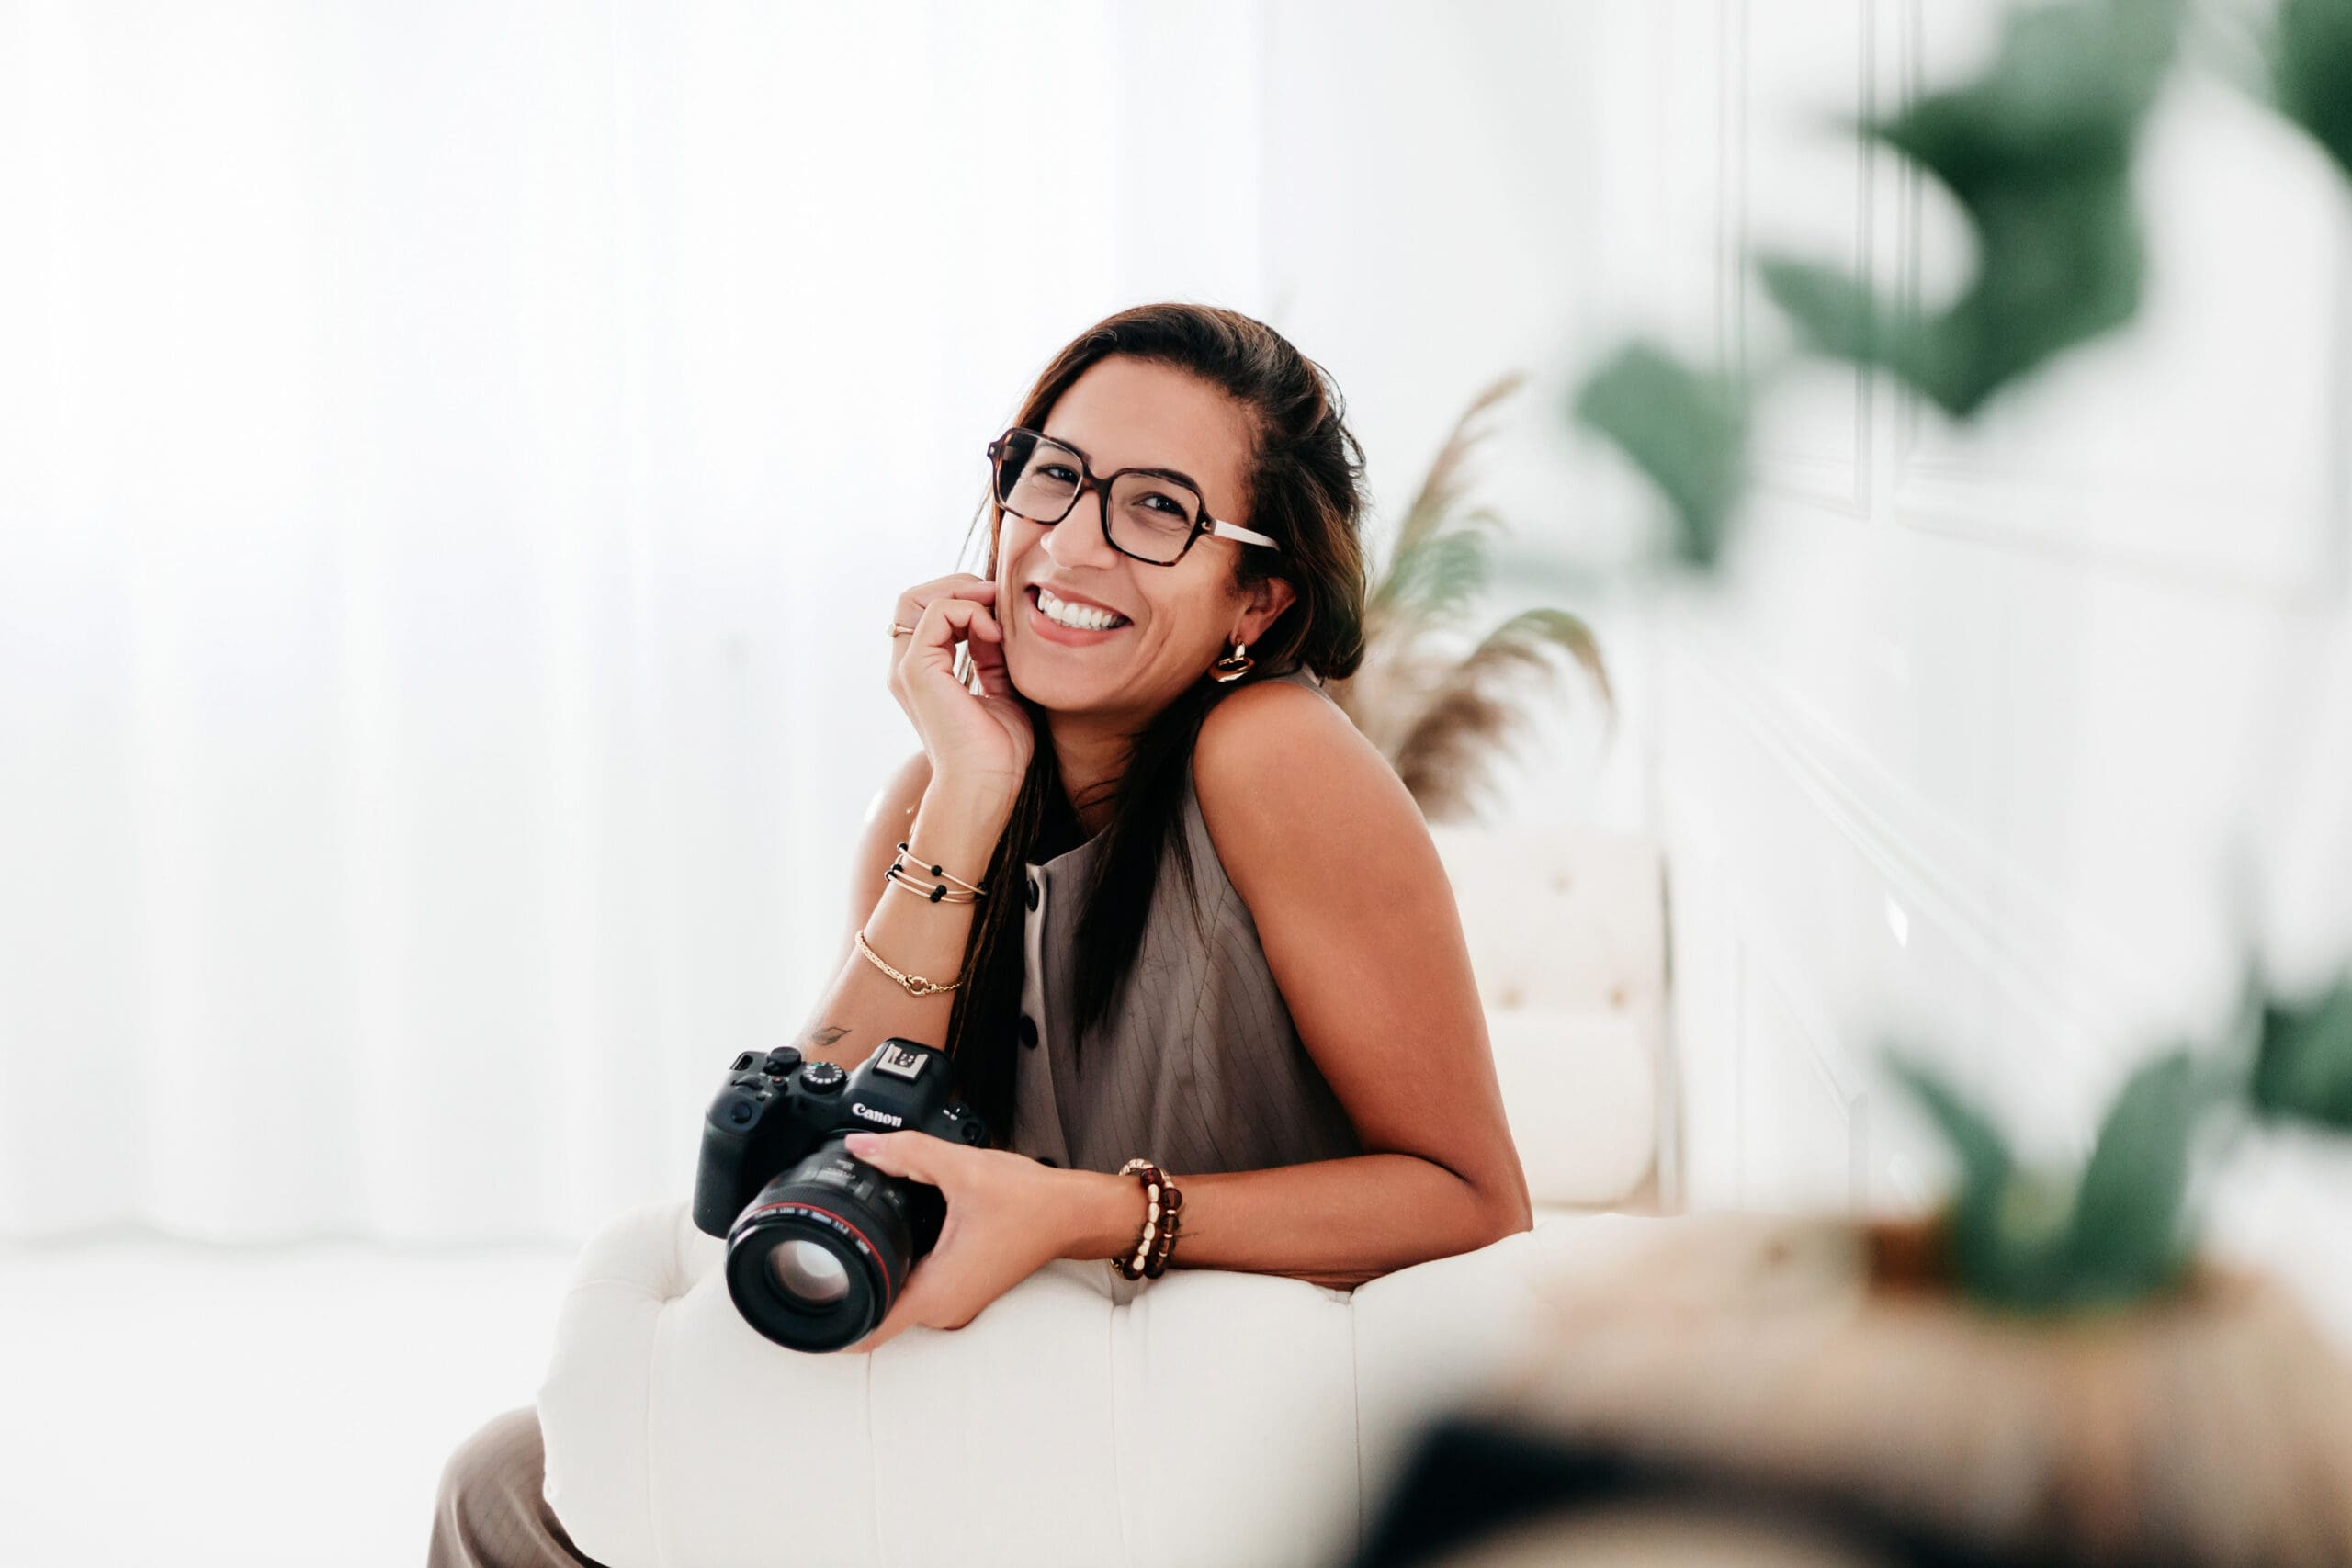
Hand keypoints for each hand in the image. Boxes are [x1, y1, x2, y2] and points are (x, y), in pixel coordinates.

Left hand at [839, 1130, 1088, 1352]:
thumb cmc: (1031, 1201)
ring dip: (872, 1278)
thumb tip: (860, 1145)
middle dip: (842, 1291)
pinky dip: (896, 1271)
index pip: (866, 1333)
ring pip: (894, 1302)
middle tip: (814, 1253)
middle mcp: (944, 1309)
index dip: (827, 1327)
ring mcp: (954, 1304)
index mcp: (937, 1293)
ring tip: (854, 1239)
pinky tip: (894, 1237)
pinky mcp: (961, 1290)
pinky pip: (914, 1291)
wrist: (1074, 1214)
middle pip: (874, 1315)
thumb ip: (908, 1154)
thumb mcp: (964, 1170)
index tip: (798, 1310)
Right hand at [888, 573, 1032, 812]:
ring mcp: (908, 668)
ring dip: (964, 593)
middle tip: (997, 597)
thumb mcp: (1003, 690)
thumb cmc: (998, 752)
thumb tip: (996, 624)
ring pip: (917, 597)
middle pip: (915, 597)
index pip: (928, 611)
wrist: (986, 784)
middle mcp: (907, 667)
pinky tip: (995, 634)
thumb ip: (993, 657)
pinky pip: (936, 612)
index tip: (1001, 611)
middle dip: (959, 586)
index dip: (964, 598)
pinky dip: (970, 612)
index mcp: (923, 673)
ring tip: (996, 613)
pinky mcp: (917, 670)